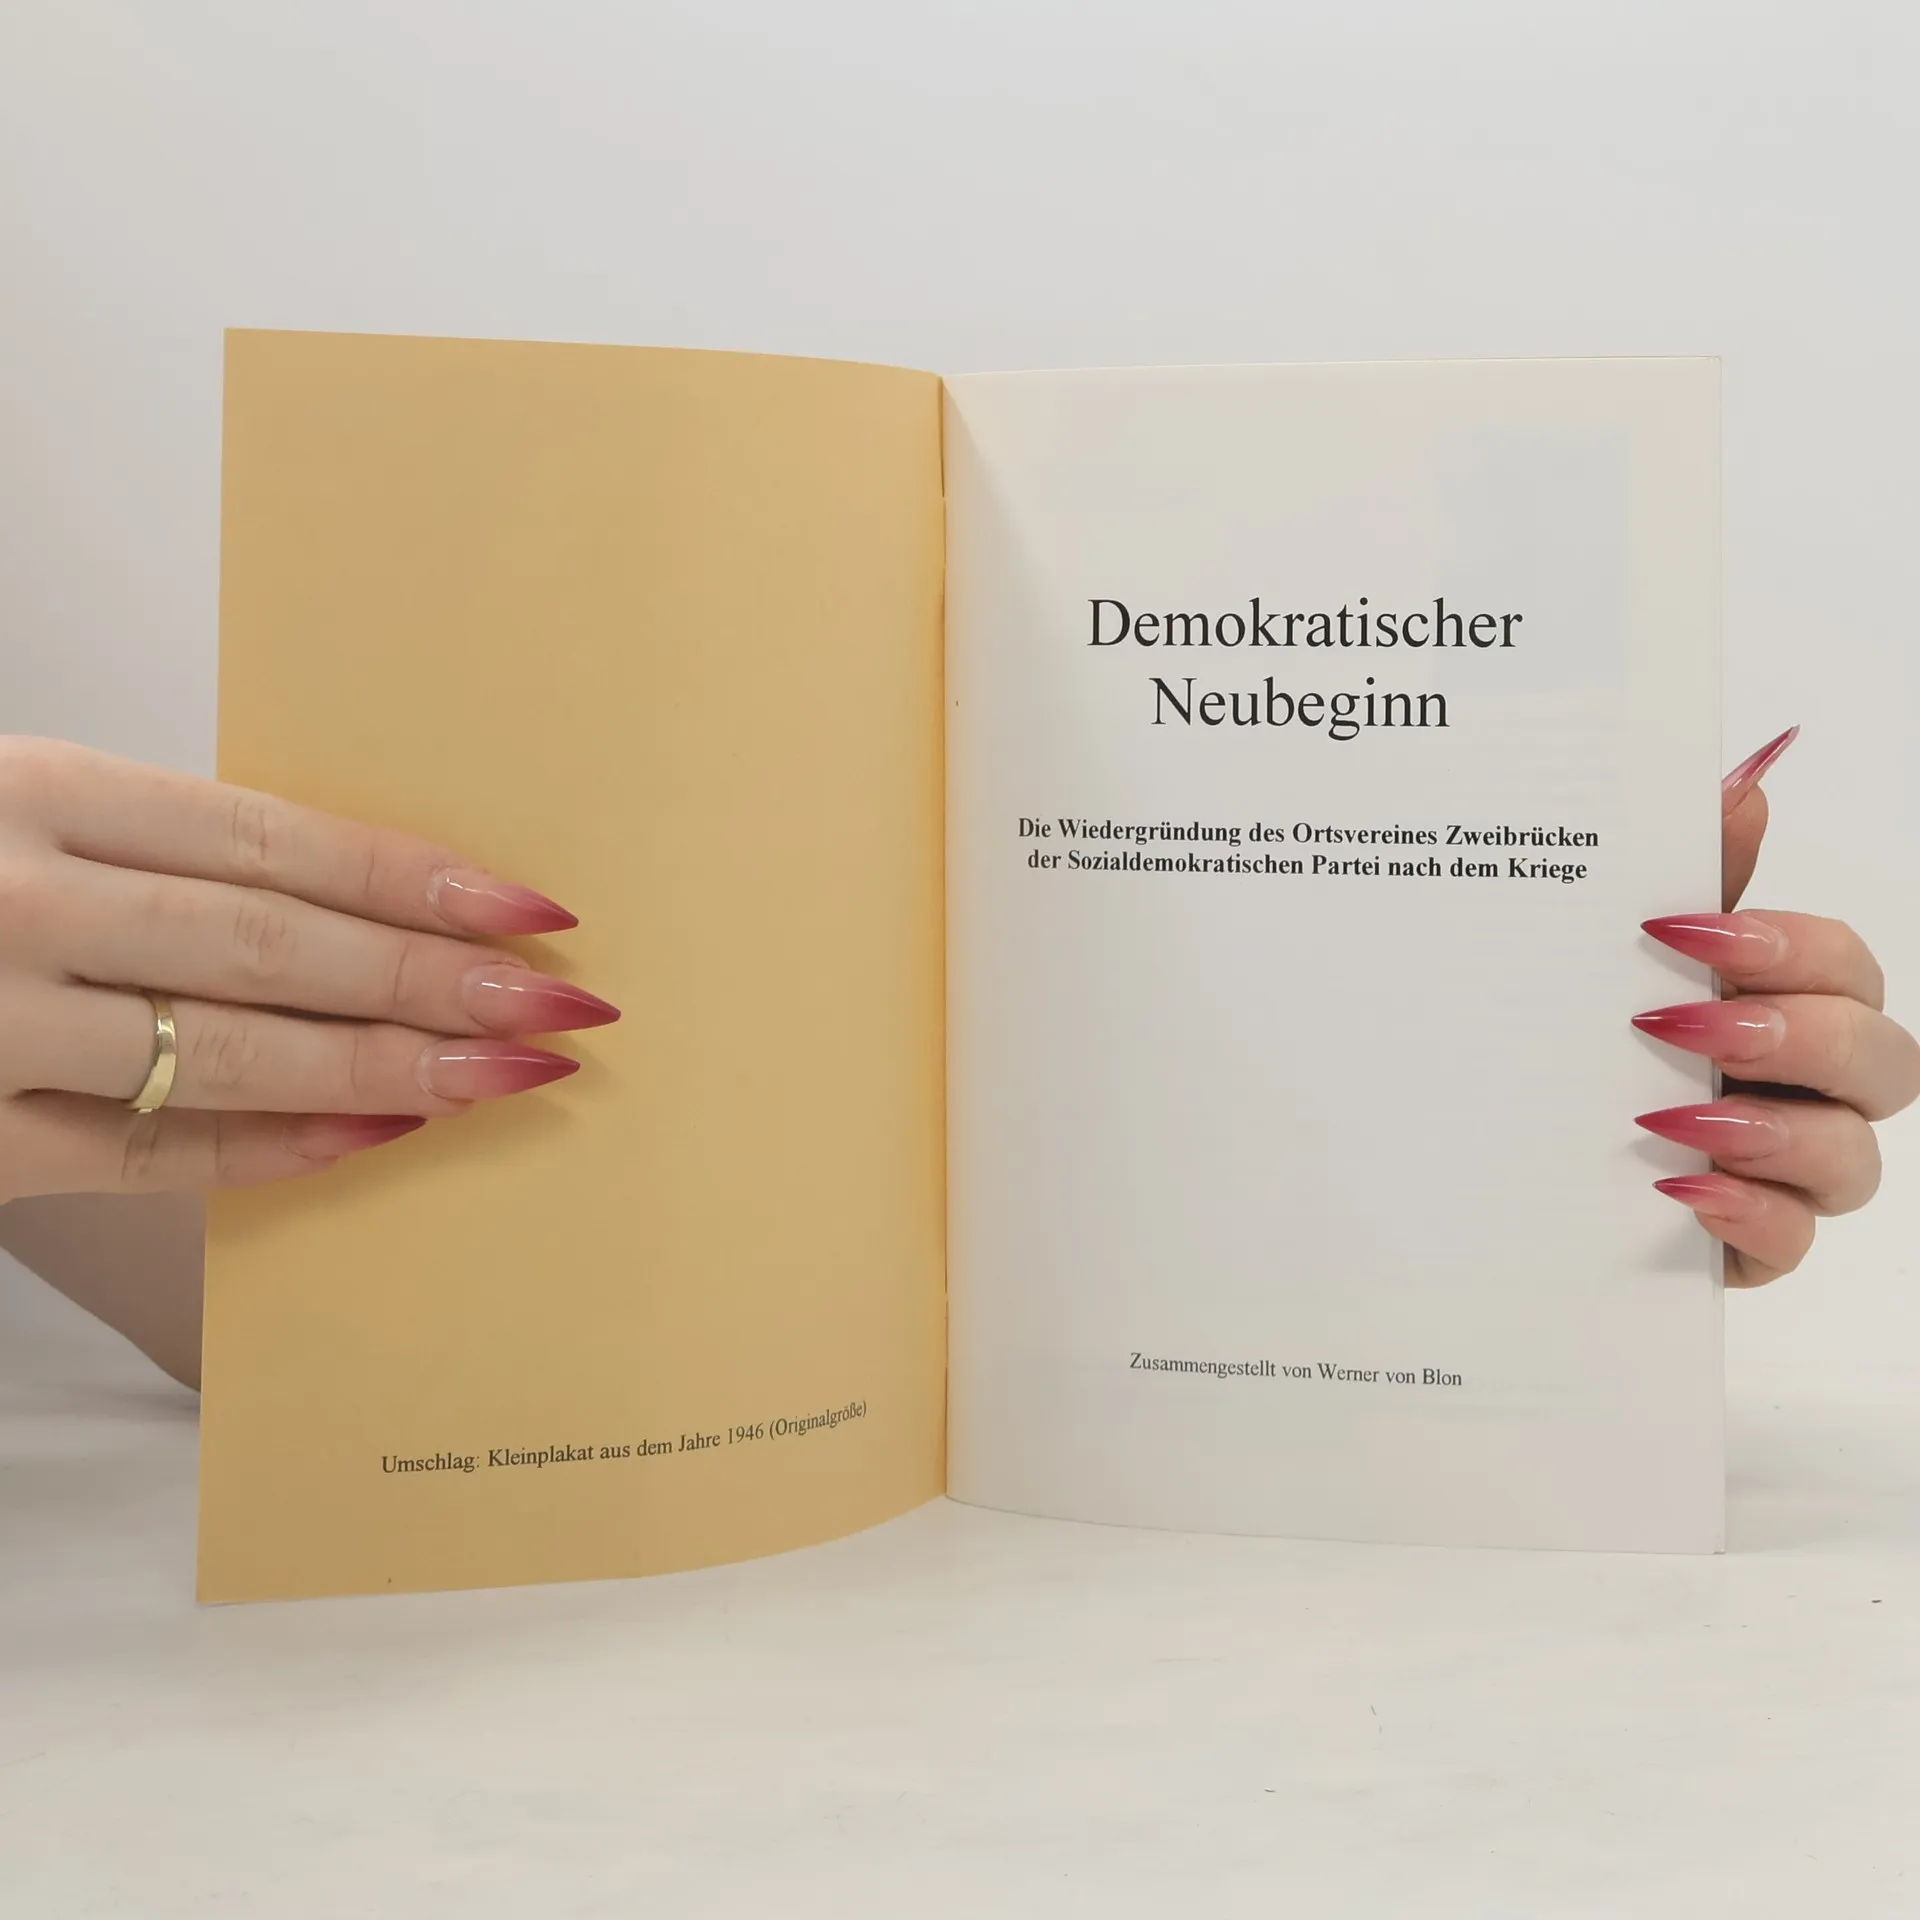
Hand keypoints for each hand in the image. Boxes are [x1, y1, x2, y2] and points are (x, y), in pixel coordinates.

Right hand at [0, 737, 617, 1203]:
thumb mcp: (10, 806)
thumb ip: (138, 843)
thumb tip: (350, 892)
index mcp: (23, 790)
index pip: (268, 837)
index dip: (412, 875)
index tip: (534, 906)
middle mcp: (5, 904)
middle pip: (273, 947)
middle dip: (437, 980)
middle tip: (567, 1007)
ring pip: (227, 1054)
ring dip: (389, 1070)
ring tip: (510, 1075)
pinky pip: (142, 1155)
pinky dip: (269, 1153)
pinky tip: (379, 1142)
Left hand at [1633, 727, 1919, 1285]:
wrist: (1493, 1141)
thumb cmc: (1586, 1033)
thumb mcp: (1621, 954)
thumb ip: (1694, 872)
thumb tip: (1749, 770)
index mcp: (1788, 1001)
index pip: (1844, 964)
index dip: (1786, 946)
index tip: (1679, 930)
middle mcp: (1809, 1087)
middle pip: (1883, 1061)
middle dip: (1795, 1035)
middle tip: (1681, 1022)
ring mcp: (1788, 1173)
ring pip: (1854, 1160)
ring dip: (1774, 1132)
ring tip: (1673, 1113)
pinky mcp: (1751, 1245)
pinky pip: (1792, 1244)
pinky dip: (1747, 1217)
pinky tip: (1675, 1187)